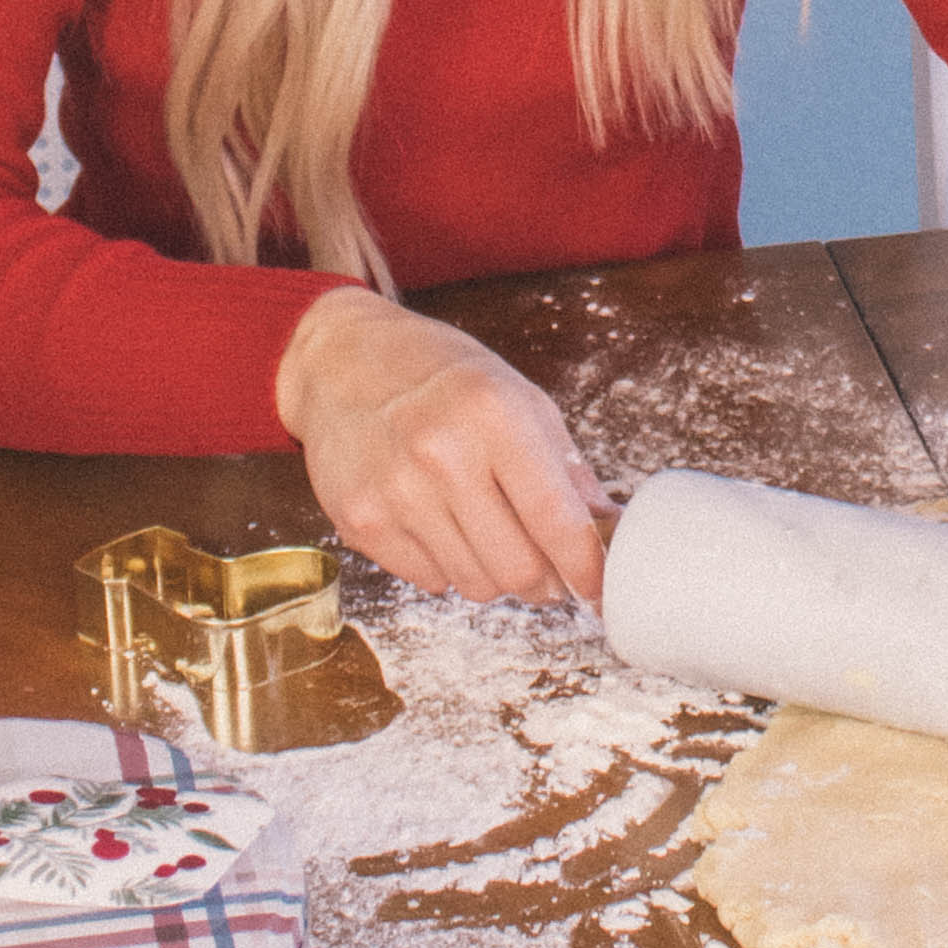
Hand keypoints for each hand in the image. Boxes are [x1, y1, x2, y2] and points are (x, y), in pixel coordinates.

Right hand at [273, 289, 613, 604]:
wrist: (341, 360)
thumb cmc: (438, 374)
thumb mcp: (516, 395)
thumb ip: (566, 466)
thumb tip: (606, 527)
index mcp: (495, 415)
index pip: (556, 520)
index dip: (586, 567)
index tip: (599, 587)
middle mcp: (443, 454)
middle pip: (517, 569)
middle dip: (544, 583)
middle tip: (549, 572)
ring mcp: (396, 492)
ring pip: (474, 584)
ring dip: (495, 576)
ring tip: (491, 538)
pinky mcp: (361, 521)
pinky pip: (428, 581)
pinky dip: (447, 567)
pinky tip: (442, 527)